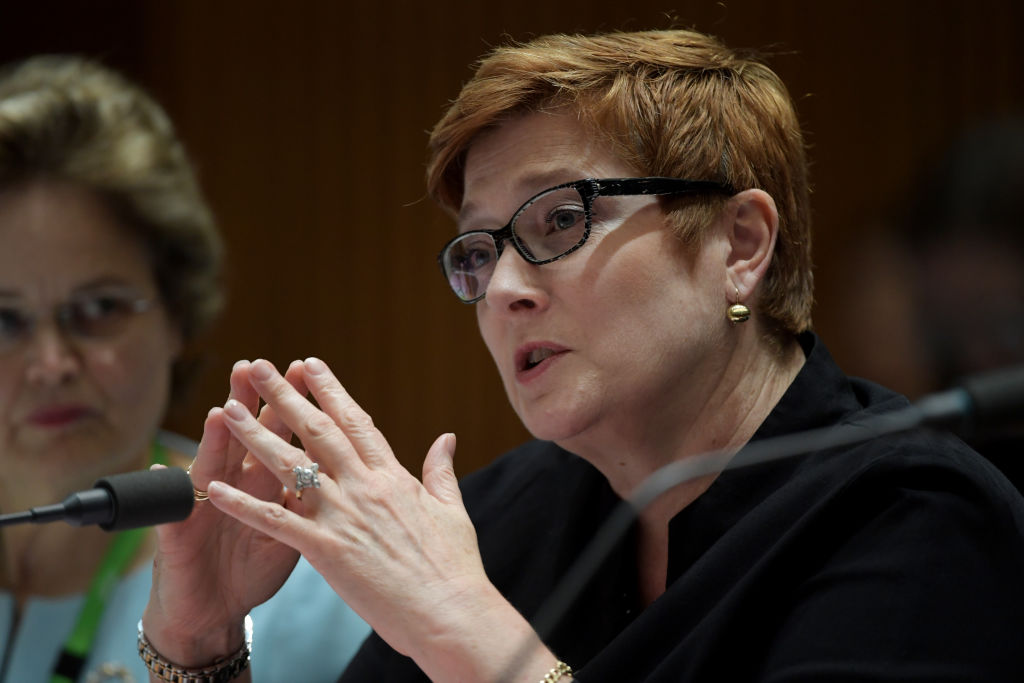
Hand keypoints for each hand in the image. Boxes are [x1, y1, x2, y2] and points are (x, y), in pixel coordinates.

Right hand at [142, 361, 304, 665]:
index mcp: (264, 483)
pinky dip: (171, 497)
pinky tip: (165, 472)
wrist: (213, 615)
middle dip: (251, 402)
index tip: (306, 369)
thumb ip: (309, 498)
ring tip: (220, 413)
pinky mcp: (178, 538)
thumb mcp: (290, 533)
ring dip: (214, 441)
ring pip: (209, 467)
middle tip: (254, 367)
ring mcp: (202, 508)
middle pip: (243, 438)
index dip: (293, 405)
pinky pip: (173, 516)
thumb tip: (346, 466)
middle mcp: (232, 487)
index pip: (281, 435)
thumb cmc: (251, 570)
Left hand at [204, 357, 555, 680]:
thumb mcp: (453, 509)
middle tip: (258, 368)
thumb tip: (447, 437)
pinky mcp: (325, 550)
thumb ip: (441, 470)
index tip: (310, 364)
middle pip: (318, 431)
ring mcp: (343, 516)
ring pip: (291, 467)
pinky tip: (217, 489)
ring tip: (230, 409)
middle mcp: (364, 487)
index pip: (356, 422)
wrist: (450, 612)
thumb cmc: (455, 566)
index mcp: (393, 477)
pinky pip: (276, 522)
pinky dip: (244, 505)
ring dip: (256, 436)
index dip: (330, 391)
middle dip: (285, 396)